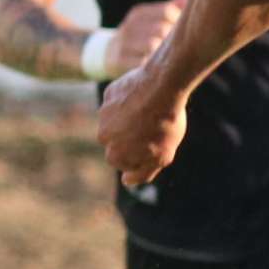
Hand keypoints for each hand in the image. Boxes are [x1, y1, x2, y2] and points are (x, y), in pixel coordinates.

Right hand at [97, 67, 188, 187]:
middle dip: (133, 136)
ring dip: (131, 118)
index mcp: (114, 156)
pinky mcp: (109, 94)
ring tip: (151, 111)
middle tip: (153, 127)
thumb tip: (126, 181)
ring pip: (117, 120)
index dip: (141, 154)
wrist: (162, 87)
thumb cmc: (164, 125)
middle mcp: (103, 136)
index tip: (155, 143)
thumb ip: (142, 174)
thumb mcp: (162, 157)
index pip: (124, 162)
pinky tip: (145, 97)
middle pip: (119, 141)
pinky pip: (119, 101)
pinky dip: (130, 101)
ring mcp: (104, 114)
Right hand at [105, 0, 187, 75]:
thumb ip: (170, 8)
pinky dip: (152, 66)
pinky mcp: (120, 60)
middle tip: (178, 49)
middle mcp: (130, 25)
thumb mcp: (150, 19)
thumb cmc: (138, 36)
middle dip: (172, 40)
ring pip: (152, 45)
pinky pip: (143, 62)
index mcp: (139, 13)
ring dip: (163, 53)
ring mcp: (124, 43)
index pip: (167, 11)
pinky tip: (157, 68)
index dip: (178, 22)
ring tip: (168, 59)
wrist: (107, 54)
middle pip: (161, 29)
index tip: (182, 33)